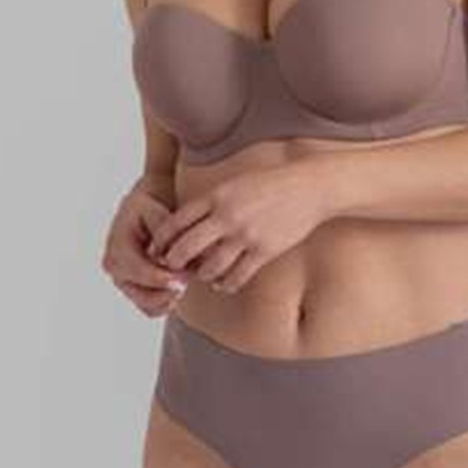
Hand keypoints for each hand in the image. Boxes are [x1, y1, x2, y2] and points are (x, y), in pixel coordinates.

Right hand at [101, 186, 195, 316]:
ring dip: (170, 297)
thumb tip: (167, 257)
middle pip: (144, 295)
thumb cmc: (148, 211)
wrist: (142, 217)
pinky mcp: (134, 293)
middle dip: (169, 289)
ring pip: (150, 306)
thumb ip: (162, 231)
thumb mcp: (154, 211)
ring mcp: (124, 283)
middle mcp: (116, 269)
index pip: (138, 271)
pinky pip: (153, 310)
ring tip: (184, 279)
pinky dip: (169, 303)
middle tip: (188, 278)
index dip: (162, 278)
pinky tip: (178, 286)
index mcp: (116, 248)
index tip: (184, 278)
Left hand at [146, 162, 329, 294]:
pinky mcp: (264, 251)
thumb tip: (188, 220)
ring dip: (201, 276)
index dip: (162, 239)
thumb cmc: (271, 183)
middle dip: (174, 262)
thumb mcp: (235, 183)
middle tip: (173, 269)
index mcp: (217, 196)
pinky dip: (226, 284)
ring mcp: (246, 235)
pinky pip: (237, 276)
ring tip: (202, 276)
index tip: (157, 249)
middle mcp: (227, 216)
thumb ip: (212, 200)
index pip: (177, 221)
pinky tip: (223, 284)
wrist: (309, 187)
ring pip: (209, 267)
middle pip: (186, 248)